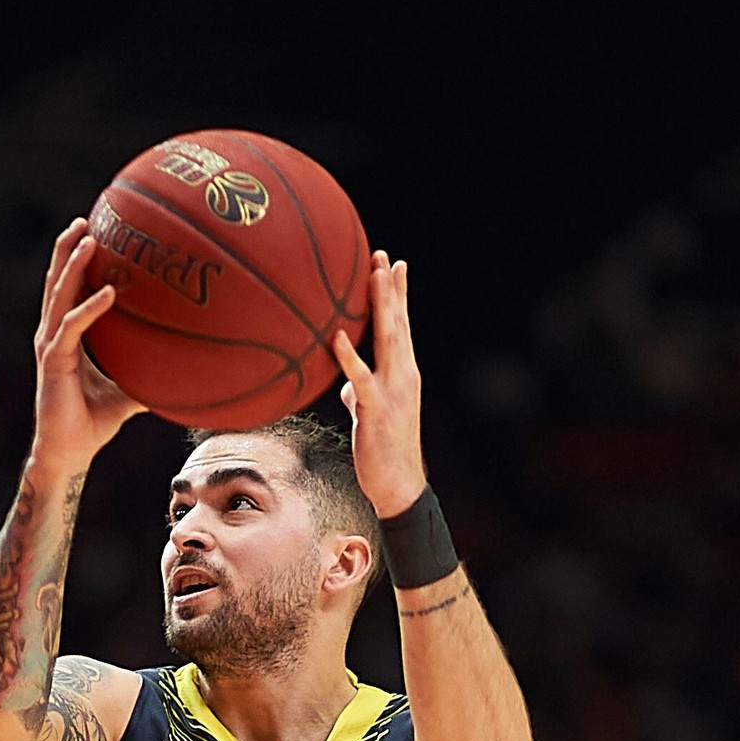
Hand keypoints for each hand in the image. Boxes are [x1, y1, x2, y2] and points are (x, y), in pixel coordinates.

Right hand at [30, 220, 140, 469]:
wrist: (71, 453)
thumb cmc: (93, 423)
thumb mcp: (128, 393)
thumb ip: (148, 375)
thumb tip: (185, 371)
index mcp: (67, 336)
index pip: (68, 290)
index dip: (76, 262)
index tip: (94, 232)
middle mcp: (54, 335)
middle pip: (57, 282)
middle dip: (68, 249)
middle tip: (85, 220)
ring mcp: (51, 346)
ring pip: (59, 295)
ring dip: (73, 265)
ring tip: (88, 239)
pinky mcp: (54, 361)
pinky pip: (72, 327)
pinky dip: (90, 308)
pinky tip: (108, 291)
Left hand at [329, 252, 425, 519]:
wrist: (399, 485)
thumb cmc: (384, 451)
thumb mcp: (371, 415)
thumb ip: (360, 394)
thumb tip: (345, 387)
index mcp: (403, 373)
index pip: (401, 325)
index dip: (397, 294)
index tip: (392, 263)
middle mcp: (404, 375)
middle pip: (397, 323)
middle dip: (390, 288)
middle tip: (383, 254)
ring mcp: (394, 390)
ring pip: (388, 340)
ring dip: (381, 306)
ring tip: (372, 276)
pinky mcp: (377, 409)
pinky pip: (360, 377)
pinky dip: (348, 356)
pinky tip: (336, 336)